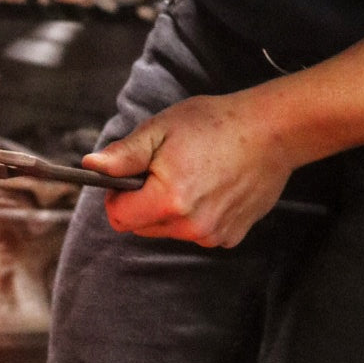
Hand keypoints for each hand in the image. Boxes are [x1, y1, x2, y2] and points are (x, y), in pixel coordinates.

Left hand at [83, 90, 294, 247]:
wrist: (272, 132)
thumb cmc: (216, 124)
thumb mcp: (162, 129)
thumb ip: (124, 155)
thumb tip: (91, 166)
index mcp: (168, 199)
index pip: (119, 217)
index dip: (117, 195)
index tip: (134, 176)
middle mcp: (190, 226)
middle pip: (142, 227)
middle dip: (144, 202)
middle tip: (167, 170)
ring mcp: (212, 235)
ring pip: (169, 231)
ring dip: (171, 209)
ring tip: (195, 175)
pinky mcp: (230, 237)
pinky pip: (197, 233)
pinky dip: (197, 215)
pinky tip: (214, 188)